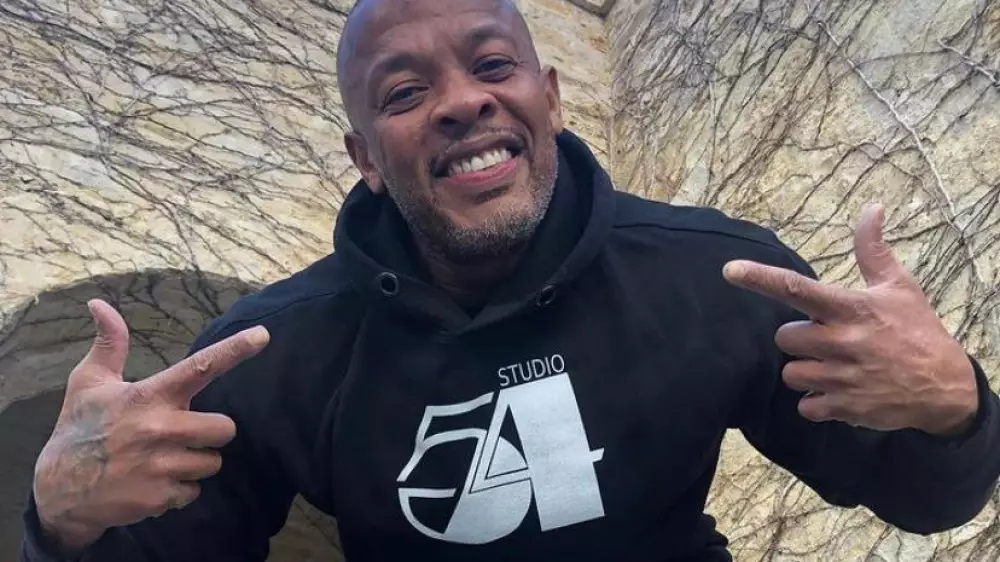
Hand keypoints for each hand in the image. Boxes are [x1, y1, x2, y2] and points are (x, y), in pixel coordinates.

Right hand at [32, 299, 268, 552]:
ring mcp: (161, 466)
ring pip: (212, 462)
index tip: (263, 335)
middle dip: (210, 431)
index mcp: (149, 396)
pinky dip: (179, 489)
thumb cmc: (79, 429)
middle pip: (225, 428)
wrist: (58, 491)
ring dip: (195, 461)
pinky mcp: (160, 497)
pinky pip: (194, 491)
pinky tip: (153, 482)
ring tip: (162, 458)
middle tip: (183, 433)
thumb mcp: (88, 382)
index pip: (200, 367)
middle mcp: (160, 429)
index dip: (234, 350)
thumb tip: (99, 303)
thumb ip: (109, 343)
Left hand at [722, 205, 977, 435]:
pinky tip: (839, 391)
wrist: (947, 389)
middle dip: (799, 338)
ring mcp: (842, 378)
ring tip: (834, 365)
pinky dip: (816, 401)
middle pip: (784, 337)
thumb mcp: (899, 287)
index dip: (760, 278)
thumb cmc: (917, 331)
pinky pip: (805, 405)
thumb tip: (871, 208)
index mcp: (851, 309)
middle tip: (826, 338)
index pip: (796, 289)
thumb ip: (872, 250)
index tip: (730, 270)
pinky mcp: (844, 408)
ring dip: (806, 370)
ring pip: (791, 373)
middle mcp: (842, 342)